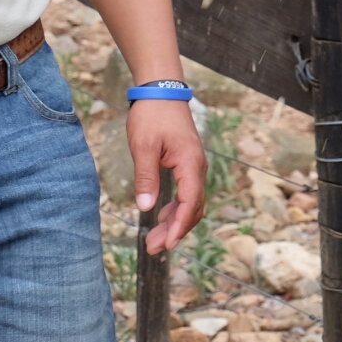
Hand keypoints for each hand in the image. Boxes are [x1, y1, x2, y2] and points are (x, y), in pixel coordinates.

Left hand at [129, 99, 207, 254]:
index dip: (180, 225)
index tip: (169, 244)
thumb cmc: (152, 117)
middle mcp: (197, 167)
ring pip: (191, 201)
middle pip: (193, 206)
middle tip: (155, 248)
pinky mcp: (187, 164)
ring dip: (175, 221)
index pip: (190, 202)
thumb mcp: (143, 148)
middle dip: (176, 229)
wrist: (162, 93)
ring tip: (156, 239)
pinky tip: (161, 217)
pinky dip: (175, 209)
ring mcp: (194, 165)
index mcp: (190, 163)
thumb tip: (146, 208)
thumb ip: (146, 178)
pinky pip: (186, 192)